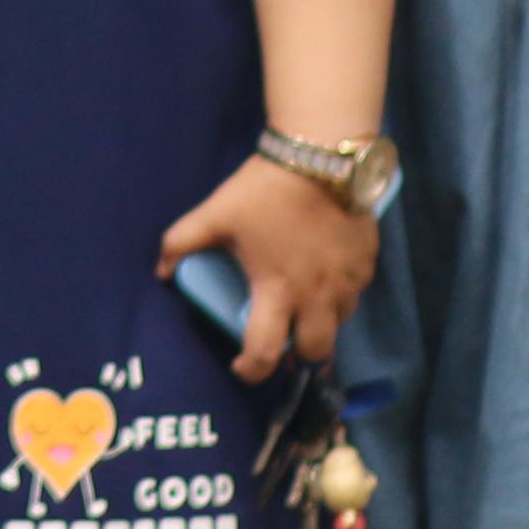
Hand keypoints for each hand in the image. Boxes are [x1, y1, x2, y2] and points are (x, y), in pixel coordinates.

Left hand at [158, 151, 374, 377]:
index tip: (242, 365)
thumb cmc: (264, 191)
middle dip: (299, 356)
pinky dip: (341, 295)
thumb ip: (182, 242)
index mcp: (277, 291)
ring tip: (305, 305)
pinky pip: (356, 293)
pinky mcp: (367, 264)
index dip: (252, 370)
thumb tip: (162, 271)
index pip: (265, 353)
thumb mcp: (216, 214)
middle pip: (315, 353)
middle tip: (284, 338)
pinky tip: (327, 276)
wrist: (321, 158)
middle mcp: (317, 297)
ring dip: (322, 323)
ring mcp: (347, 282)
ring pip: (340, 324)